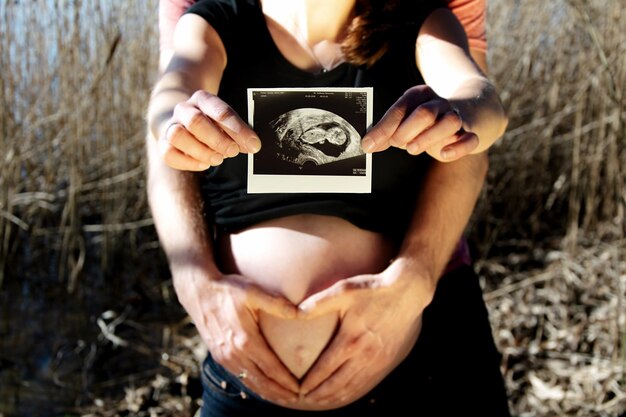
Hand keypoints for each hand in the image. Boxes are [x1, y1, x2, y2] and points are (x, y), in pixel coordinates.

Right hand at [159, 90, 261, 170]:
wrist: (182, 120)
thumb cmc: (211, 123)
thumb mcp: (225, 120)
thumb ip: (238, 131)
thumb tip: (252, 145)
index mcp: (203, 99)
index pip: (221, 111)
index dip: (238, 130)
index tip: (253, 145)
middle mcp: (184, 110)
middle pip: (196, 121)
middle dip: (218, 140)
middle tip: (233, 152)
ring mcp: (171, 126)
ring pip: (178, 136)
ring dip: (201, 151)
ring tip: (218, 159)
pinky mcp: (163, 143)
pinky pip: (169, 153)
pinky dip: (188, 162)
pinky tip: (204, 164)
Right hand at [174, 266, 299, 403]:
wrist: (198, 291)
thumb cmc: (228, 290)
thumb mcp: (253, 291)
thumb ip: (277, 303)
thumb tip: (300, 312)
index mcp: (246, 340)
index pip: (271, 368)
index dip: (287, 381)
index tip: (301, 388)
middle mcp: (234, 353)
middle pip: (261, 381)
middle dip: (280, 392)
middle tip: (297, 399)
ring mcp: (225, 357)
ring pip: (249, 382)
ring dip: (267, 392)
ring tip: (283, 397)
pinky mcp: (219, 356)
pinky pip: (239, 376)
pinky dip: (253, 385)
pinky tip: (262, 387)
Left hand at [296, 259, 435, 405]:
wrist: (406, 293)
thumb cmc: (372, 290)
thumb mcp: (343, 291)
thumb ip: (318, 303)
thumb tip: (296, 311)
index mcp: (350, 340)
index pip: (325, 368)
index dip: (311, 381)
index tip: (299, 388)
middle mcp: (364, 354)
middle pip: (338, 382)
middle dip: (321, 393)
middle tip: (306, 399)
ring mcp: (377, 359)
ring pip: (353, 386)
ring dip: (336, 396)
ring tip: (322, 401)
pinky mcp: (387, 360)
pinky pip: (367, 381)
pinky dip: (353, 391)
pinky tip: (345, 392)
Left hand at [361, 85, 478, 161]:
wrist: (470, 108)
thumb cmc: (428, 120)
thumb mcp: (406, 120)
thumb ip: (388, 132)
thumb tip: (368, 145)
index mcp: (419, 96)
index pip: (399, 109)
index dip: (383, 128)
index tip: (368, 144)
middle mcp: (439, 103)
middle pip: (425, 113)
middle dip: (406, 131)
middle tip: (396, 144)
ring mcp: (457, 116)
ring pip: (449, 122)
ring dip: (429, 138)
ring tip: (412, 149)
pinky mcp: (471, 132)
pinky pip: (469, 139)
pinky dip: (458, 148)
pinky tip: (443, 154)